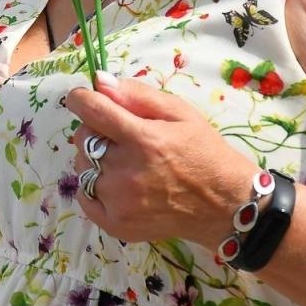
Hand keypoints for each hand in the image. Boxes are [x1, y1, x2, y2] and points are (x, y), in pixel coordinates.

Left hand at [67, 73, 257, 248]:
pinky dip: (93, 187)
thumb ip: (137, 94)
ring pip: (82, 166)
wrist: (224, 205)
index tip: (85, 99)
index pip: (91, 110)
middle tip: (122, 138)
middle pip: (82, 138)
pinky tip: (118, 185)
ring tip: (126, 163)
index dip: (81, 99)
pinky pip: (83, 195)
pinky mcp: (115, 223)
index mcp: (143, 139)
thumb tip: (99, 82)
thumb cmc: (203, 152)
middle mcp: (126, 171)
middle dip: (95, 131)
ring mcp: (118, 201)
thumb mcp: (180, 112)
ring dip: (95, 159)